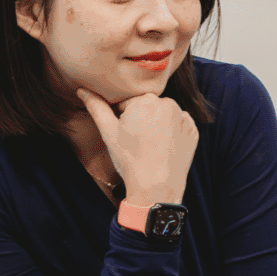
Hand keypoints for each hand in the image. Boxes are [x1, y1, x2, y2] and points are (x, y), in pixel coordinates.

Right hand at [76, 88, 197, 206]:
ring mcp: (183, 117)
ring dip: (156, 124)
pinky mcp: (193, 131)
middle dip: (140, 119)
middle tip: (136, 141)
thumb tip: (83, 90)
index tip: (125, 134)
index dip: (122, 118)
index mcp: (145, 100)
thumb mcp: (108, 132)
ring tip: (150, 145)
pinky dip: (171, 133)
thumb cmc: (130, 159)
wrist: (157, 185)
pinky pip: (179, 126)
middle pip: (147, 107)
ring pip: (163, 115)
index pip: (127, 102)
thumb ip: (96, 107)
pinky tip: (163, 147)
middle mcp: (168, 103)